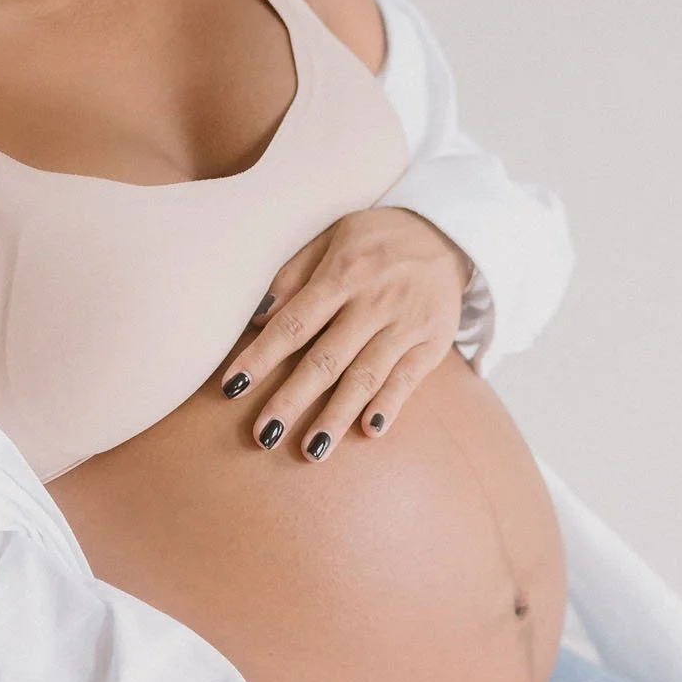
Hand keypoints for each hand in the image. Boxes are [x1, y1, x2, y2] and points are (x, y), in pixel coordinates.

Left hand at [219, 207, 473, 460]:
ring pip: (365, 377)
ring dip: (337, 416)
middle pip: (326, 359)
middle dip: (292, 400)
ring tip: (311, 450)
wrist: (449, 232)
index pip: (294, 323)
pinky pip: (408, 379)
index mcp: (343, 274)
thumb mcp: (333, 237)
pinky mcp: (432, 343)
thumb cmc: (378, 238)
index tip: (233, 387)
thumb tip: (258, 317)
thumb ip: (294, 275)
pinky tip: (368, 431)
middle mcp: (373, 302)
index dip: (261, 357)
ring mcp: (405, 325)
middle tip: (263, 435)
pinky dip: (388, 405)